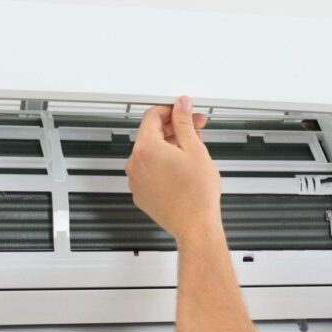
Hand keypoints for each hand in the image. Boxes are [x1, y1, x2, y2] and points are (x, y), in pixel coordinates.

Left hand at [125, 96, 219, 245]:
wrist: (195, 226)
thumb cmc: (196, 194)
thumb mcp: (195, 149)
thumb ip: (184, 122)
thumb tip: (181, 105)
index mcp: (146, 149)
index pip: (152, 116)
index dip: (171, 110)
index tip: (184, 112)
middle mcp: (135, 164)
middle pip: (151, 135)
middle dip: (174, 129)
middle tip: (195, 128)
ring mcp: (136, 181)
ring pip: (151, 154)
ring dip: (170, 147)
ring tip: (192, 150)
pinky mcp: (141, 194)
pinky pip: (150, 171)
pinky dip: (163, 165)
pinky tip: (182, 168)